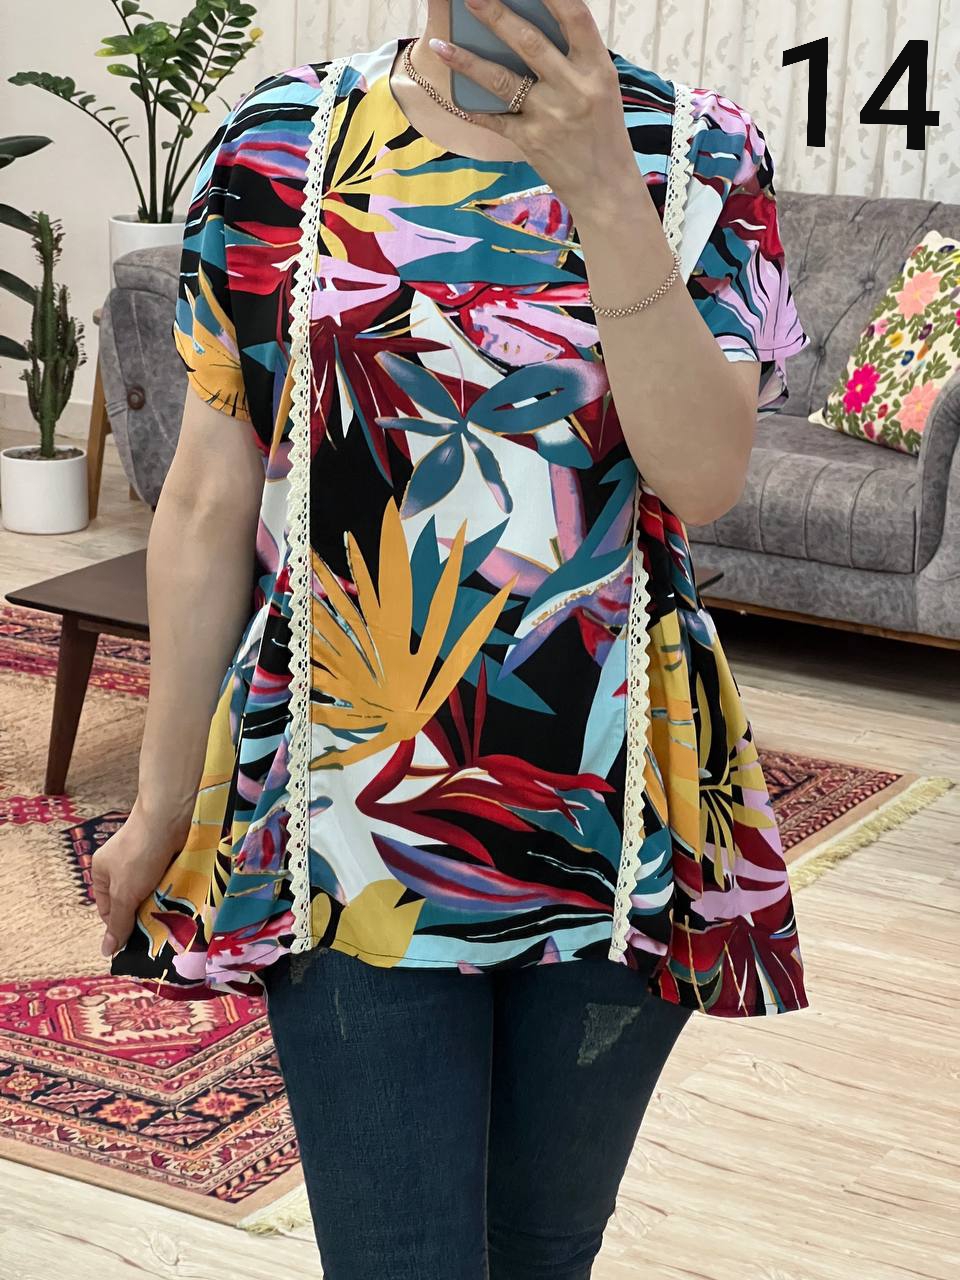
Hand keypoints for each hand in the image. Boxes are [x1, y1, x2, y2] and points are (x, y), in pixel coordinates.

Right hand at [91, 801, 192, 958]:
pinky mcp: (166, 856)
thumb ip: (118, 922)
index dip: (121, 926)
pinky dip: (174, 889)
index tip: (137, 942)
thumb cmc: (139, 853)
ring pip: (152, 892)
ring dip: (162, 902)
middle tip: (158, 931)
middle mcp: (122, 865)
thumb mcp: (124, 893)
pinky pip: (168, 880)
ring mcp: (145, 859)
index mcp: (102, 872)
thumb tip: (106, 950)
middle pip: (132, 901)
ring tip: (172, 916)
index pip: (108, 910)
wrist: (170, 817)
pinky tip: (182, 899)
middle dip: (144, 914)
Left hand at [429, 0, 639, 213]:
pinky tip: (454, 97)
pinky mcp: (531, 142)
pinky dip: (472, 109)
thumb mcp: (601, 90)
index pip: (575, 17)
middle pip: (529, 43)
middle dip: (496, 15)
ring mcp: (550, 116)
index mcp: (598, 69)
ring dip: (467, 61)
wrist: (607, 189)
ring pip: (502, 80)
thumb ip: (573, 61)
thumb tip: (528, 30)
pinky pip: (494, 119)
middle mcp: (574, 89)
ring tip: (440, 44)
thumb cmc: (603, 133)